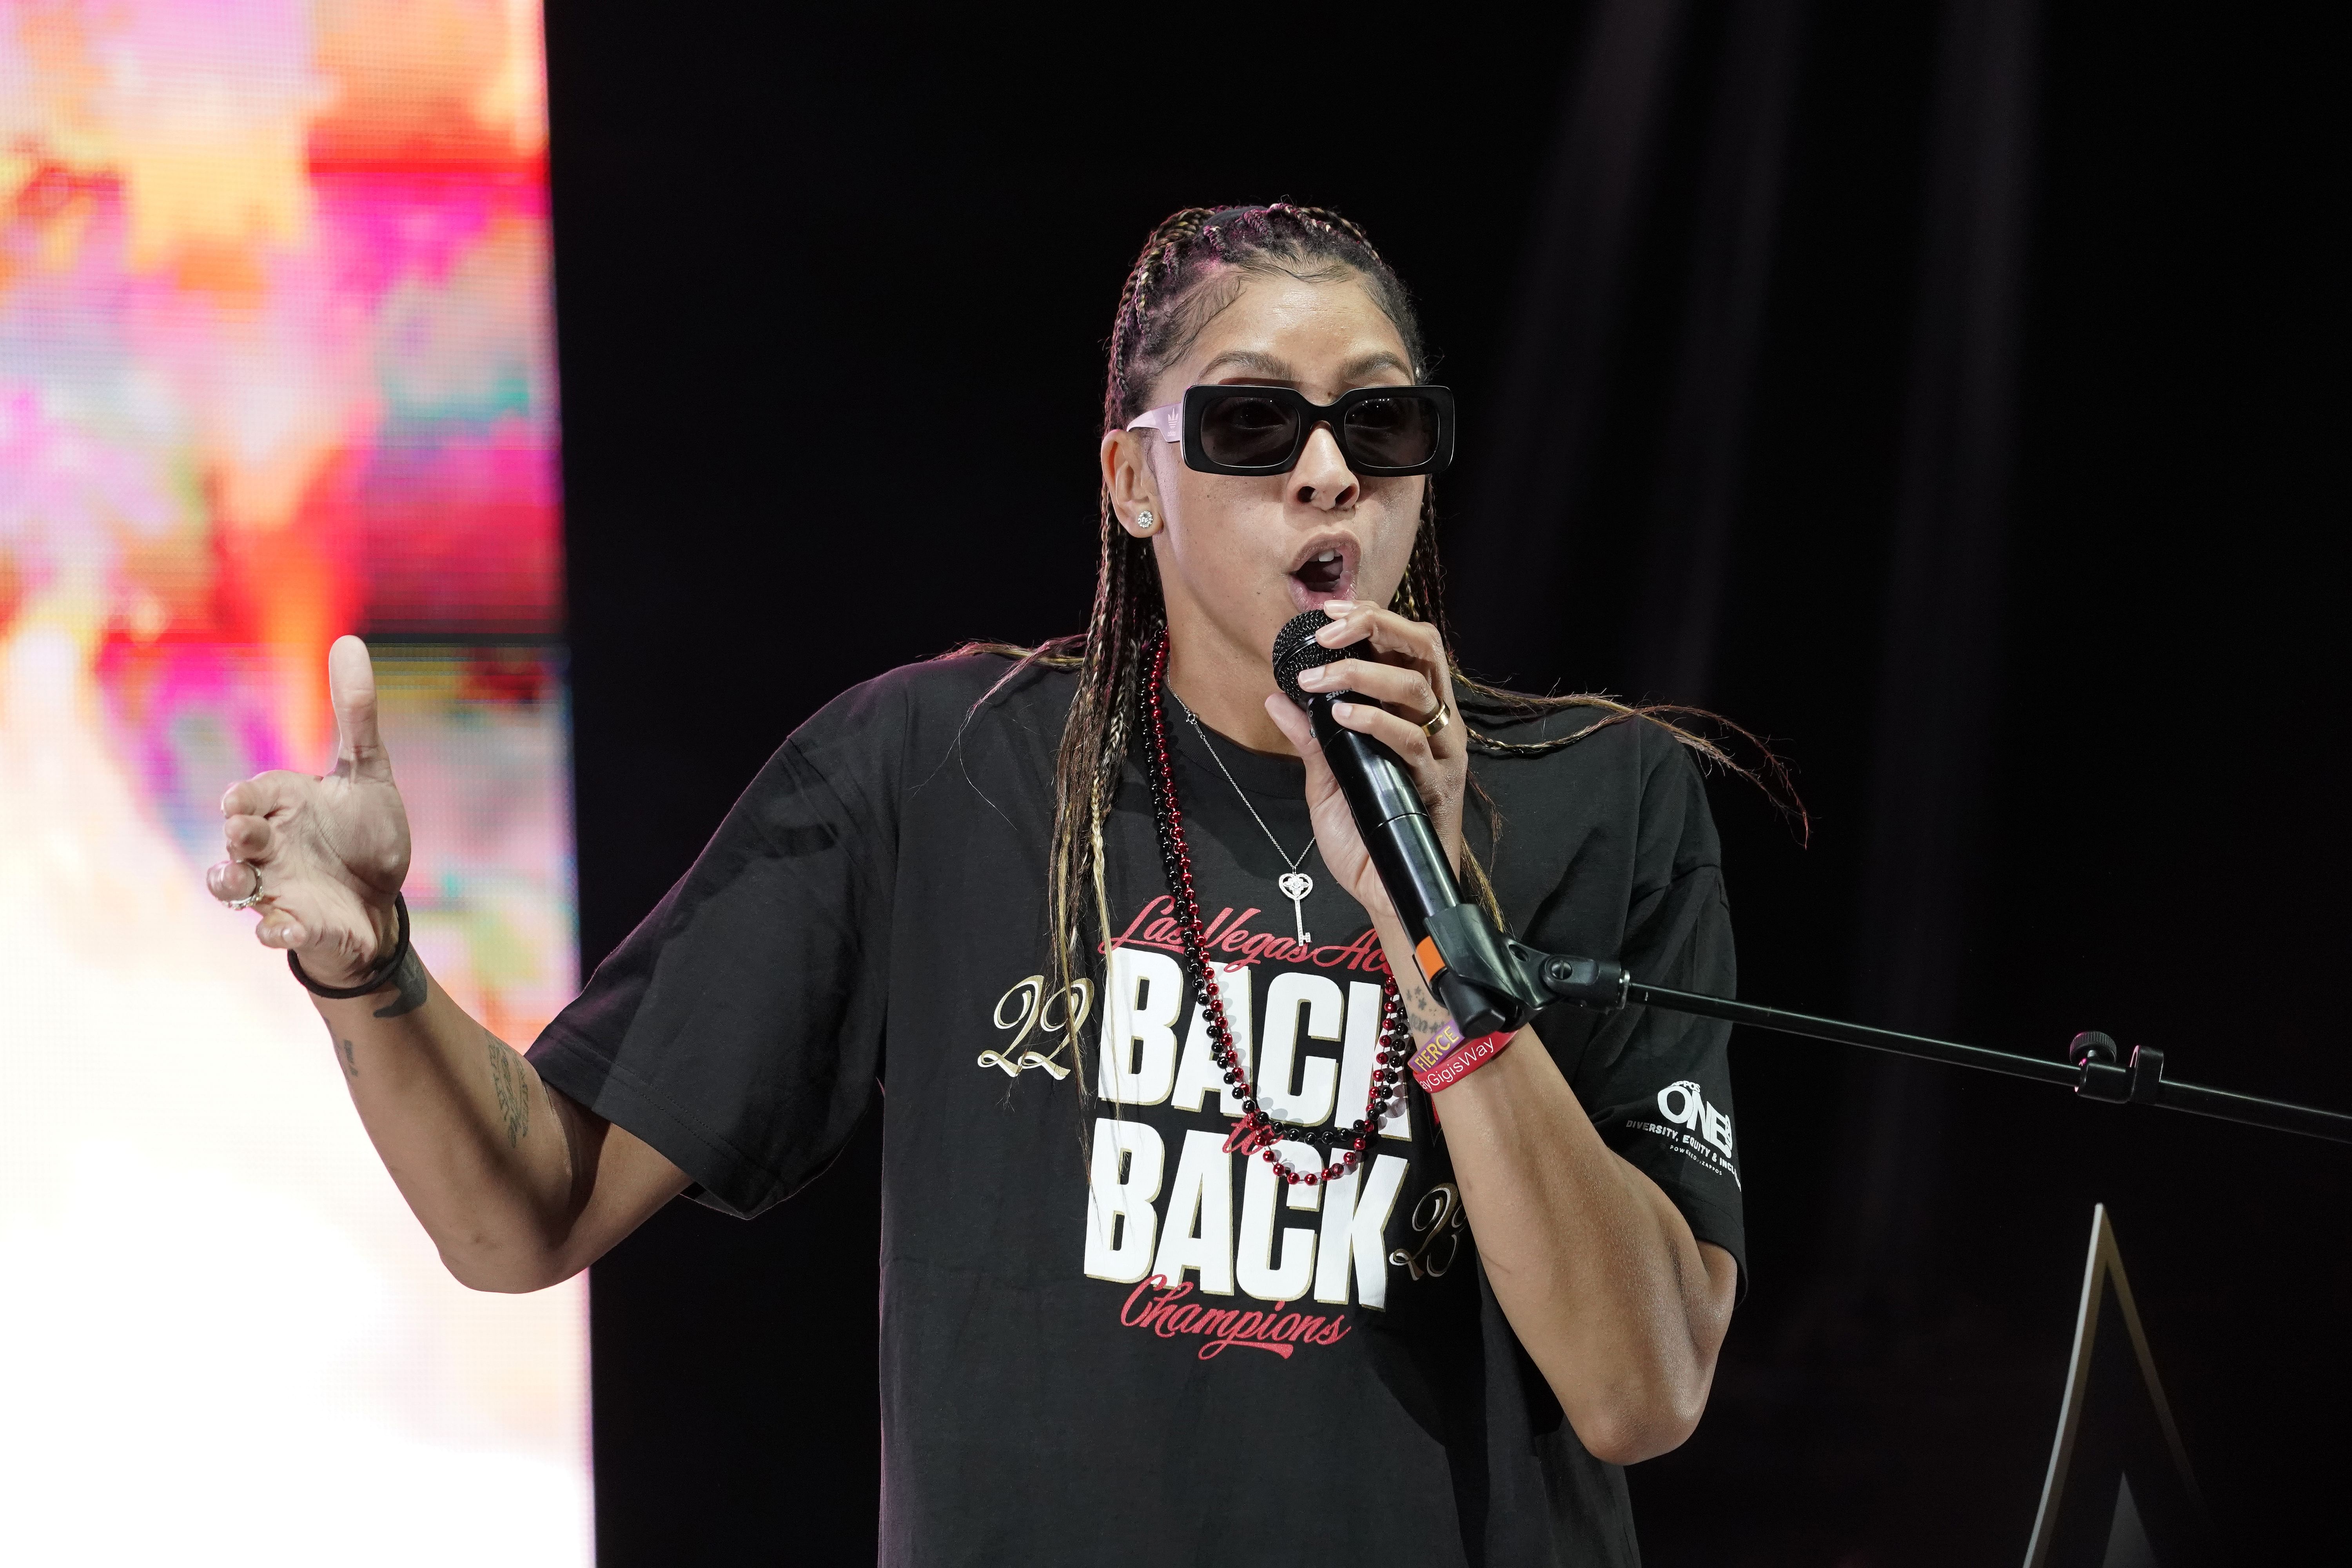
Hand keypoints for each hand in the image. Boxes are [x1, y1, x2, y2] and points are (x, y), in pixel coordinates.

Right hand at [207, 636, 411, 987]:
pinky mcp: (294, 925)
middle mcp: (269, 846)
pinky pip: (274, 931)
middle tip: (243, 832)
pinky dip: (275, 931)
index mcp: (284, 806)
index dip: (247, 799)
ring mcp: (276, 887)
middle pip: (239, 837)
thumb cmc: (366, 833)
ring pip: (234, 885)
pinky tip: (282, 931)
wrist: (379, 900)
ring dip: (230, 882)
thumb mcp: (368, 773)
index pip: (254, 795)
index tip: (241, 802)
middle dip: (239, 835)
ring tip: (235, 881)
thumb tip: (348, 642)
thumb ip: (356, 714)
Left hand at [1263, 601, 1466, 923]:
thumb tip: (1277, 698)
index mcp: (1412, 714)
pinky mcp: (1437, 783)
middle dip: (1375, 627)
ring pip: (1417, 686)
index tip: (1327, 613)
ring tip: (1321, 679)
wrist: (1386, 892)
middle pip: (1423, 648)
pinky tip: (1343, 716)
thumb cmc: (1365, 837)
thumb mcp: (1326, 781)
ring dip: (1364, 673)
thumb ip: (1309, 738)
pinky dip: (1375, 721)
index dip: (1371, 619)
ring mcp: (1439, 751)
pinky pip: (1411, 740)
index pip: (1404, 646)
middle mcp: (1433, 724)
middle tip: (1328, 630)